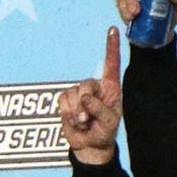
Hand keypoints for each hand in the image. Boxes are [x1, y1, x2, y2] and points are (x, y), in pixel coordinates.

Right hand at [60, 29, 124, 164]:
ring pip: (72, 94)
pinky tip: (75, 121)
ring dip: (76, 113)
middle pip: (86, 84)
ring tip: (84, 122)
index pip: (111, 64)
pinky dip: (67, 114)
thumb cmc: (104, 132)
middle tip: (88, 119)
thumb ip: (100, 109)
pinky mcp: (67, 100)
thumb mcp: (109, 122)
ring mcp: (79, 92)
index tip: (113, 30)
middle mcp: (95, 87)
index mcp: (111, 87)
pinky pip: (62, 101)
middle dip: (85, 103)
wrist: (89, 146)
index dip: (111, 47)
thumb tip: (84, 98)